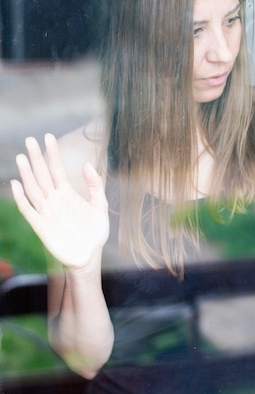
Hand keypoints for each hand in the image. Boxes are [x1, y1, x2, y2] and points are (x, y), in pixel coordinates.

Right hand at [11, 134, 108, 269]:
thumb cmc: (95, 232)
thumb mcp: (100, 205)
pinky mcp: (41, 225)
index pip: (57, 169)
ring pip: (33, 188)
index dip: (52, 153)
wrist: (90, 257)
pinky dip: (20, 197)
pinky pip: (27, 209)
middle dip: (36, 157)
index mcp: (67, 193)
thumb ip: (95, 185)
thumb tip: (86, 163)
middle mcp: (54, 200)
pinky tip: (15, 184)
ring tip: (21, 157)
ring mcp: (46, 211)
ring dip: (26, 173)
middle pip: (42, 175)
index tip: (48, 137)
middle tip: (30, 140)